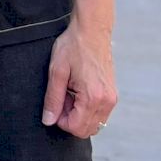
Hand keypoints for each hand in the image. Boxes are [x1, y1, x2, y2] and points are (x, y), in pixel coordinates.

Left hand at [42, 21, 116, 138]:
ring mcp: (112, 98)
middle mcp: (107, 101)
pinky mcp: (112, 94)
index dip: (60, 120)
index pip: (76, 128)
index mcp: (93, 97)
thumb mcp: (56, 72)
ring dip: (79, 114)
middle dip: (70, 118)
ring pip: (94, 123)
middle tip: (62, 97)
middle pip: (86, 129)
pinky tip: (78, 91)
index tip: (55, 103)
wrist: (91, 31)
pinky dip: (87, 109)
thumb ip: (52, 99)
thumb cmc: (73, 47)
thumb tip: (48, 120)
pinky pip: (100, 113)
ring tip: (69, 93)